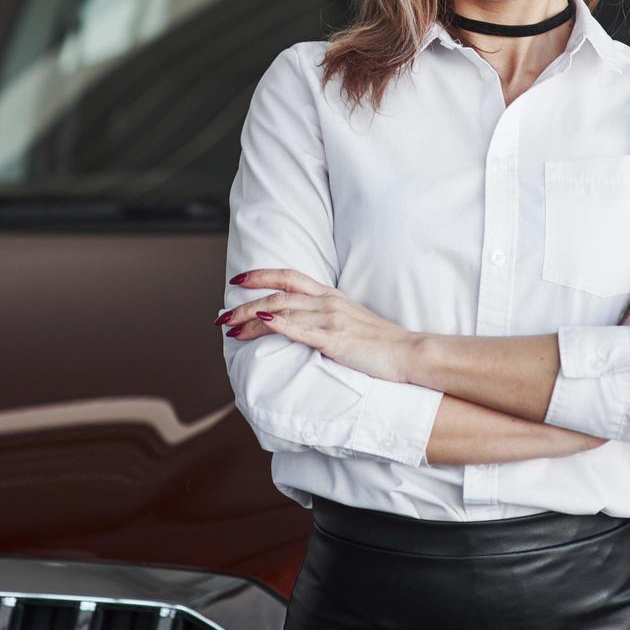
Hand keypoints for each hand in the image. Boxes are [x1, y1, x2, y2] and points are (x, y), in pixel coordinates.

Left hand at [218, 268, 417, 382]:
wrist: (409, 353)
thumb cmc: (382, 343)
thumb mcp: (351, 322)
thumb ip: (326, 318)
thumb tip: (300, 326)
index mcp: (330, 296)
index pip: (289, 277)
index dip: (261, 276)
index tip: (238, 280)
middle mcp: (327, 302)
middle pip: (277, 296)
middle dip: (244, 306)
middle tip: (221, 317)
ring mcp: (331, 319)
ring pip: (282, 312)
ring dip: (251, 319)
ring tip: (229, 328)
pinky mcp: (335, 340)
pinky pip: (302, 329)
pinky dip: (280, 325)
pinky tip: (262, 324)